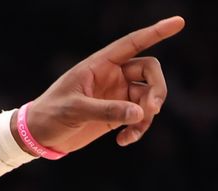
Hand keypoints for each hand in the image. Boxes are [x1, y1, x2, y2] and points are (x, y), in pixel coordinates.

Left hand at [24, 16, 183, 152]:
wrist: (38, 137)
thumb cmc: (50, 114)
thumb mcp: (75, 110)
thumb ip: (107, 110)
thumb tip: (141, 113)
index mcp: (100, 65)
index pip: (133, 43)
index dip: (156, 32)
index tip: (179, 22)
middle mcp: (112, 76)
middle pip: (150, 71)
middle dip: (157, 89)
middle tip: (151, 109)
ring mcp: (117, 94)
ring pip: (148, 96)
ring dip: (148, 114)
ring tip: (132, 133)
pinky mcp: (117, 114)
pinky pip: (140, 117)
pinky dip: (138, 128)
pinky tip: (125, 141)